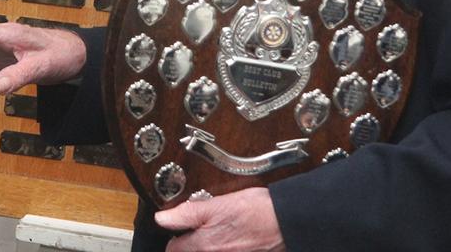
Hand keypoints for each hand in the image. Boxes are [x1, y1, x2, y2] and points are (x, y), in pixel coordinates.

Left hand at [154, 188, 284, 251]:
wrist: (288, 221)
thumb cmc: (257, 210)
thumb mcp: (217, 203)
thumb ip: (187, 213)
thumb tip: (162, 218)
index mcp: (204, 244)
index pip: (174, 249)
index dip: (173, 237)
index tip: (177, 231)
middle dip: (190, 245)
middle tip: (195, 232)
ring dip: (207, 245)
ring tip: (217, 233)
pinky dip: (223, 247)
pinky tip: (230, 240)